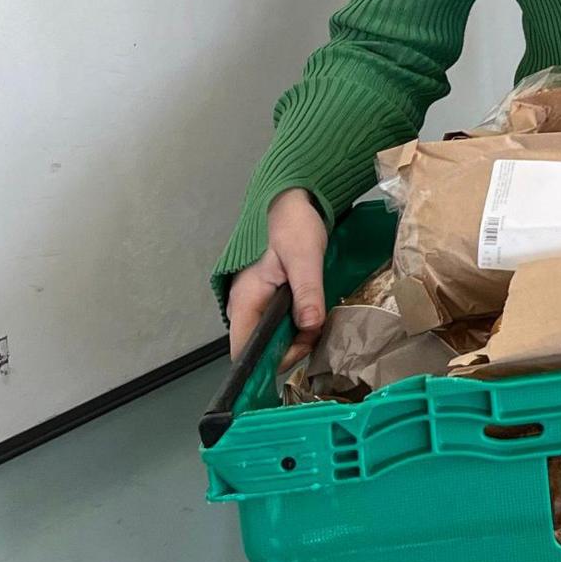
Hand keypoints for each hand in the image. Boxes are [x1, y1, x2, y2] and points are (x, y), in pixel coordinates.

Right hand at [225, 189, 329, 362]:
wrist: (292, 198)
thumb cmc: (292, 223)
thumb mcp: (304, 257)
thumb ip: (307, 292)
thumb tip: (310, 327)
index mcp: (245, 299)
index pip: (241, 349)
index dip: (264, 363)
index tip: (296, 356)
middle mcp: (245, 305)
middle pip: (260, 346)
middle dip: (289, 347)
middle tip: (316, 333)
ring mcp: (257, 301)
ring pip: (273, 335)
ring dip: (297, 335)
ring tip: (319, 320)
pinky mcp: (270, 296)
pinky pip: (281, 320)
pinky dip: (298, 322)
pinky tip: (314, 313)